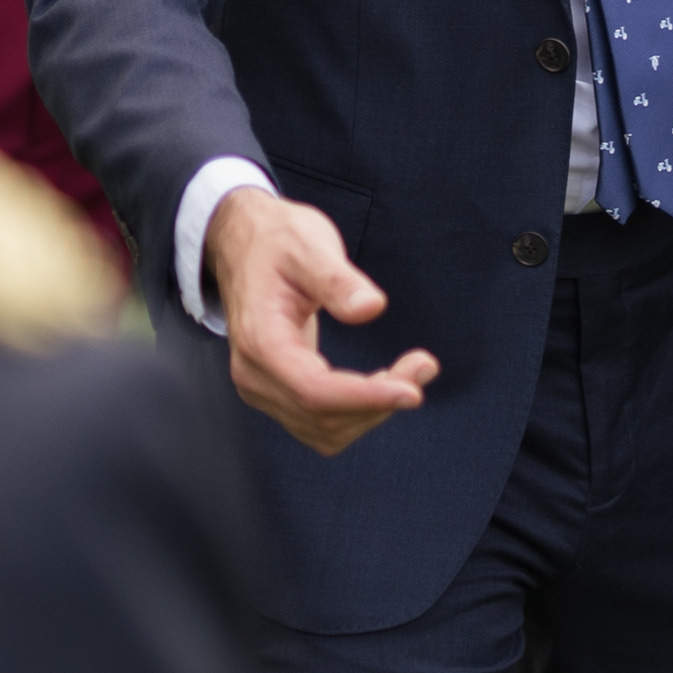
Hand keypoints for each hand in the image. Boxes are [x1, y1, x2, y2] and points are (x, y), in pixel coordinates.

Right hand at [210, 186, 434, 454]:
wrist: (247, 245)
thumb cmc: (279, 241)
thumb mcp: (309, 246)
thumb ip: (337, 279)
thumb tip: (370, 308)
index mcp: (261, 340)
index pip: (314, 391)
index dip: (366, 398)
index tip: (413, 391)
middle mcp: (255, 374)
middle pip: (323, 416)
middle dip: (379, 401)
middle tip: (425, 365)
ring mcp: (262, 388)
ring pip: (325, 430)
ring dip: (373, 411)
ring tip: (411, 370)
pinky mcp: (277, 392)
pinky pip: (321, 424)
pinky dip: (358, 413)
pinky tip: (383, 383)